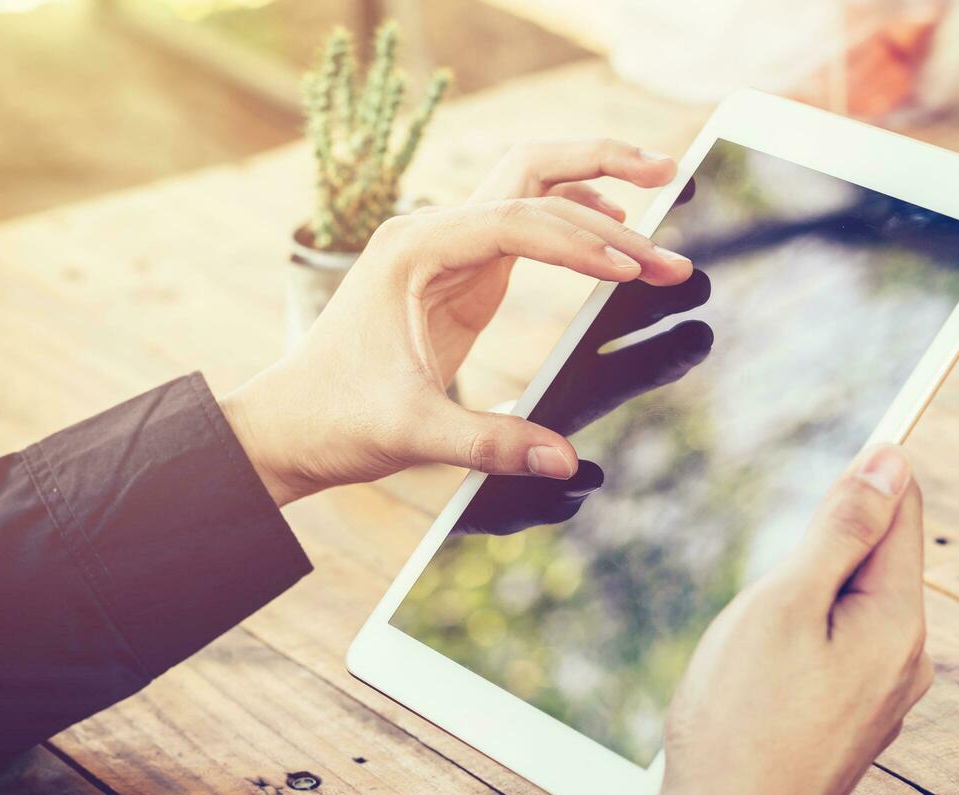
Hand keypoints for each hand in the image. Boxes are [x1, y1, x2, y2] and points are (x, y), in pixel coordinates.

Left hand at [220, 147, 691, 506]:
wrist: (287, 426)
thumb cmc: (337, 421)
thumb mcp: (414, 435)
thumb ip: (492, 445)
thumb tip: (569, 462)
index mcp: (414, 253)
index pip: (516, 220)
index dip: (581, 241)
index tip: (633, 267)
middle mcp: (430, 233)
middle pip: (530, 171)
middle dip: (604, 168)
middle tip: (671, 179)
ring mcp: (444, 247)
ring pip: (529, 185)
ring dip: (593, 180)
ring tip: (660, 186)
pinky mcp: (456, 273)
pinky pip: (523, 223)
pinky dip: (571, 217)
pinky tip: (612, 229)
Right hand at [627, 444, 931, 794]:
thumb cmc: (743, 721)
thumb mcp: (785, 604)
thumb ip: (841, 530)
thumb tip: (891, 460)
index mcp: (898, 623)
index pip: (903, 512)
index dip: (869, 471)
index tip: (840, 443)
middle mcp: (904, 661)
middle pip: (876, 560)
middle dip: (820, 547)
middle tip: (765, 592)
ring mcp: (878, 700)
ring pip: (847, 610)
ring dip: (802, 598)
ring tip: (751, 647)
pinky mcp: (848, 726)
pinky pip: (833, 653)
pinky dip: (797, 641)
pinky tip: (757, 675)